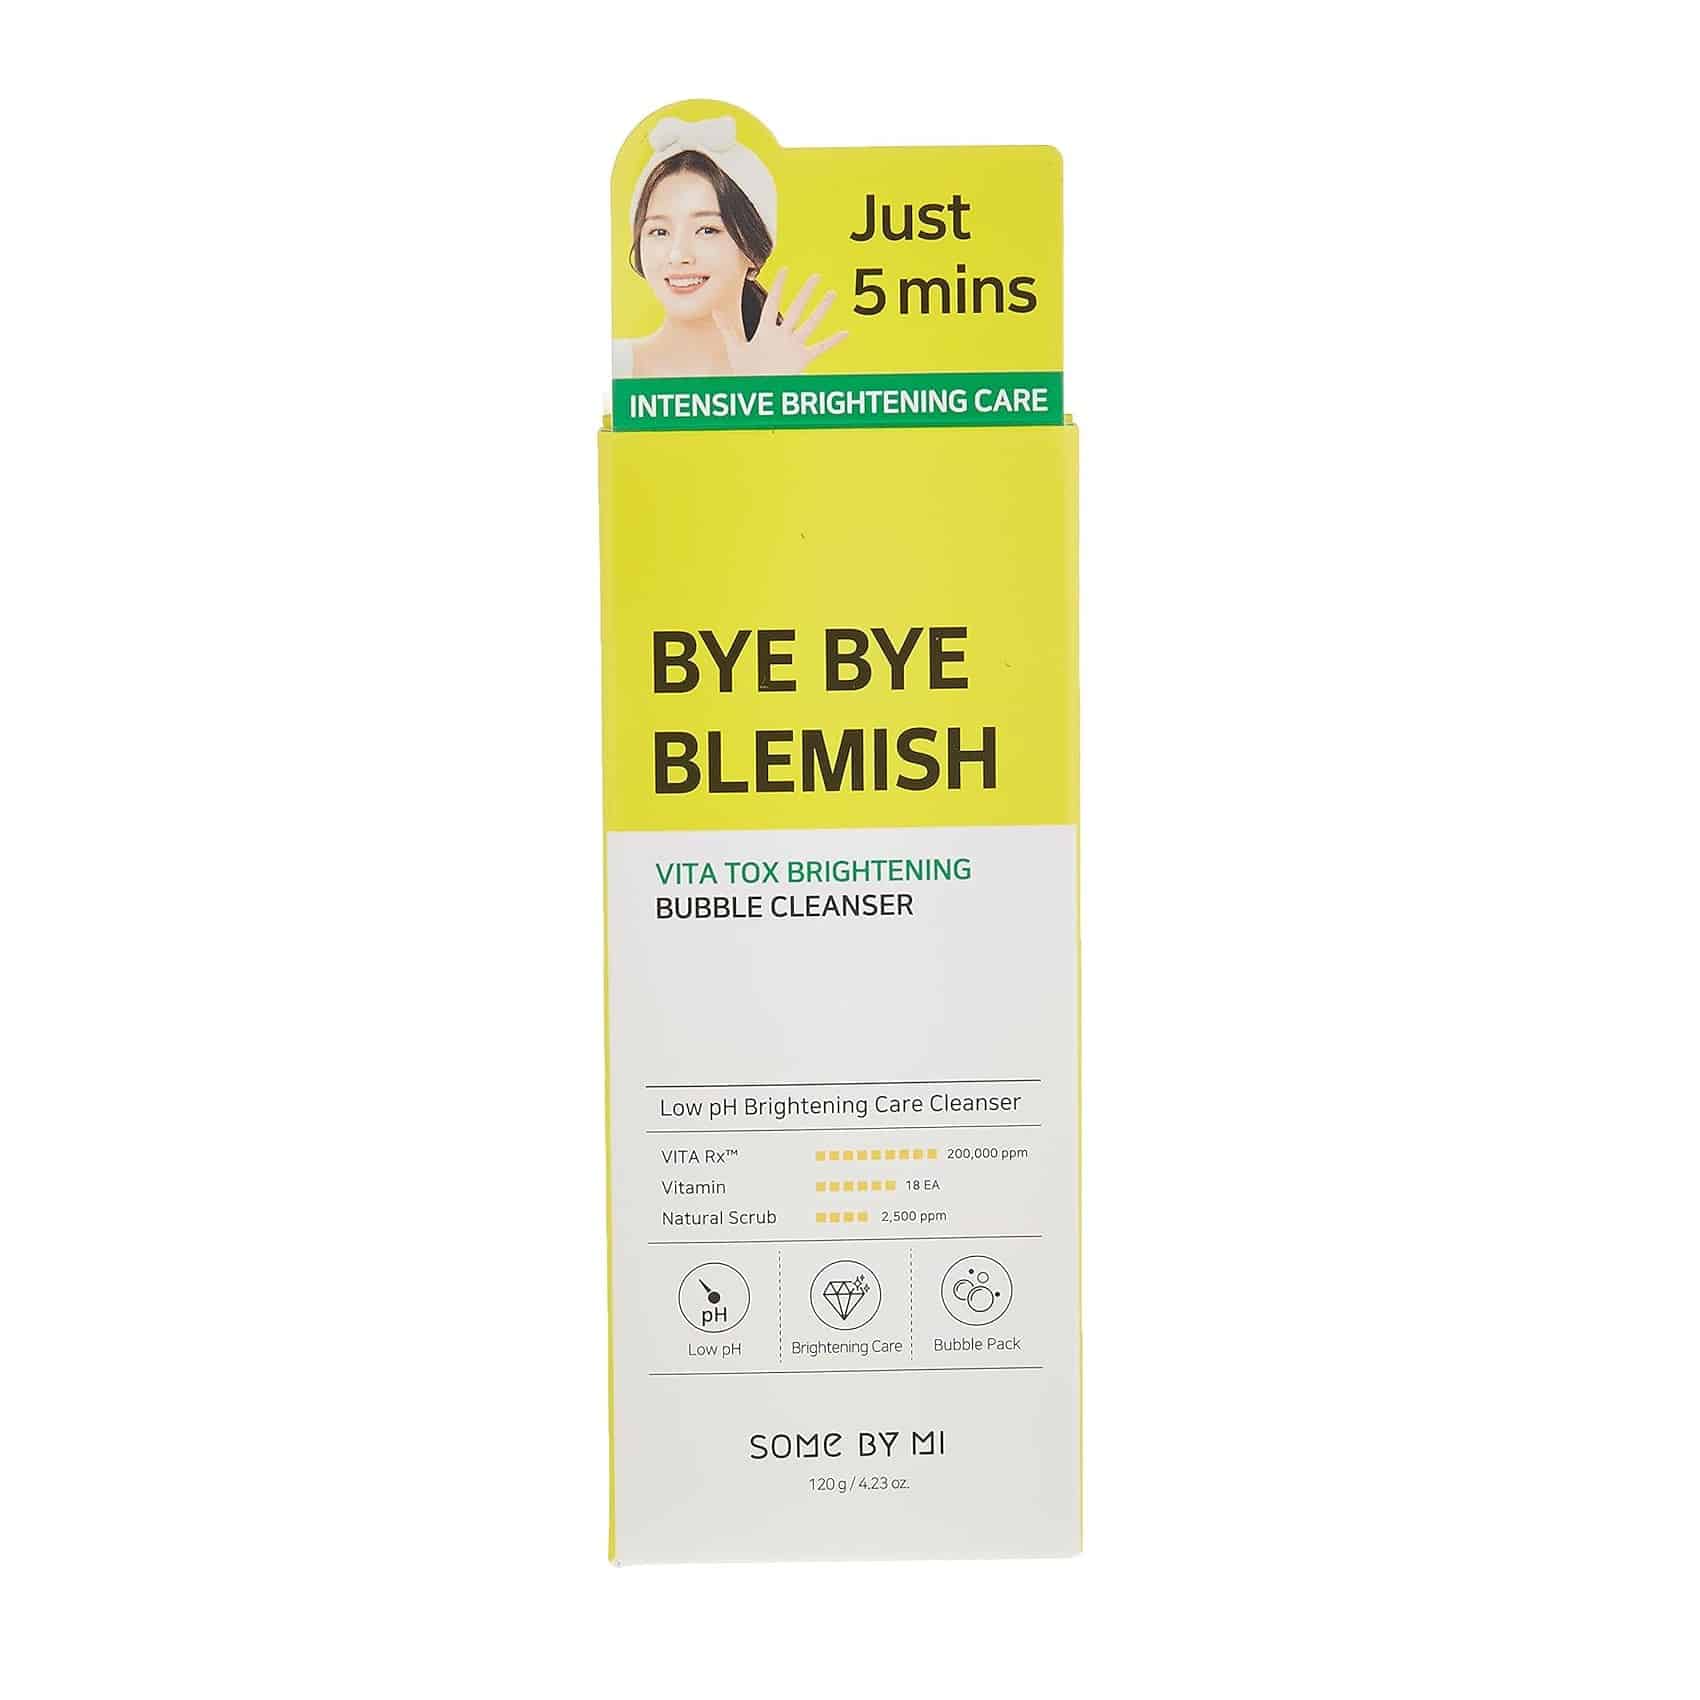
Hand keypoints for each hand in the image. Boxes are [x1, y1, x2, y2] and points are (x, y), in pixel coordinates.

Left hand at [713, 269, 849, 375]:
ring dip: (822, 309)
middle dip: (806, 292)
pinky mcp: (801, 359)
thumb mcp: (735, 348)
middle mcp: (782, 336)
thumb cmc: (746, 373)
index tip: (785, 269)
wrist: (755, 391)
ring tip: (832, 294)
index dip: (779, 286)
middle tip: (816, 276)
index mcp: (766, 331)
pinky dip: (832, 341)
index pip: (773, 303)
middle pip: (797, 308)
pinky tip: (845, 333)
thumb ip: (728, 329)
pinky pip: (819, 348)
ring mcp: (793, 346)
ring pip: (810, 323)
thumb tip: (713, 310)